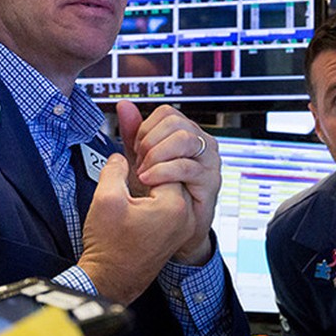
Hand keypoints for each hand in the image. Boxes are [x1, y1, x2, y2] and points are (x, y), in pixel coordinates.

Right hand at [78, 153, 195, 303]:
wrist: (110, 280)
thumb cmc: (109, 247)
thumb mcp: (105, 198)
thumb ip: (115, 168)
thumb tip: (120, 157)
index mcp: (173, 206)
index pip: (165, 164)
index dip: (145, 158)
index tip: (130, 162)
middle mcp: (184, 217)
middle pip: (171, 175)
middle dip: (151, 170)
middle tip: (130, 170)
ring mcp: (181, 227)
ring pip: (170, 190)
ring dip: (152, 185)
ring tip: (131, 188)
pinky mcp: (175, 234)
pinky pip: (169, 205)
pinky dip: (155, 199)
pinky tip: (136, 202)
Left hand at [116, 101, 219, 263]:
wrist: (170, 231)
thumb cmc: (157, 194)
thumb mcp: (140, 160)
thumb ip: (133, 133)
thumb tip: (124, 104)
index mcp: (186, 133)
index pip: (166, 113)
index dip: (145, 128)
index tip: (135, 149)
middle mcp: (201, 142)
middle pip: (175, 122)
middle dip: (150, 141)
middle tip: (138, 162)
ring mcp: (209, 161)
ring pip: (184, 139)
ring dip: (157, 155)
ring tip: (143, 173)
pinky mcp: (210, 181)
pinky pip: (187, 167)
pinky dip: (163, 172)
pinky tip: (149, 181)